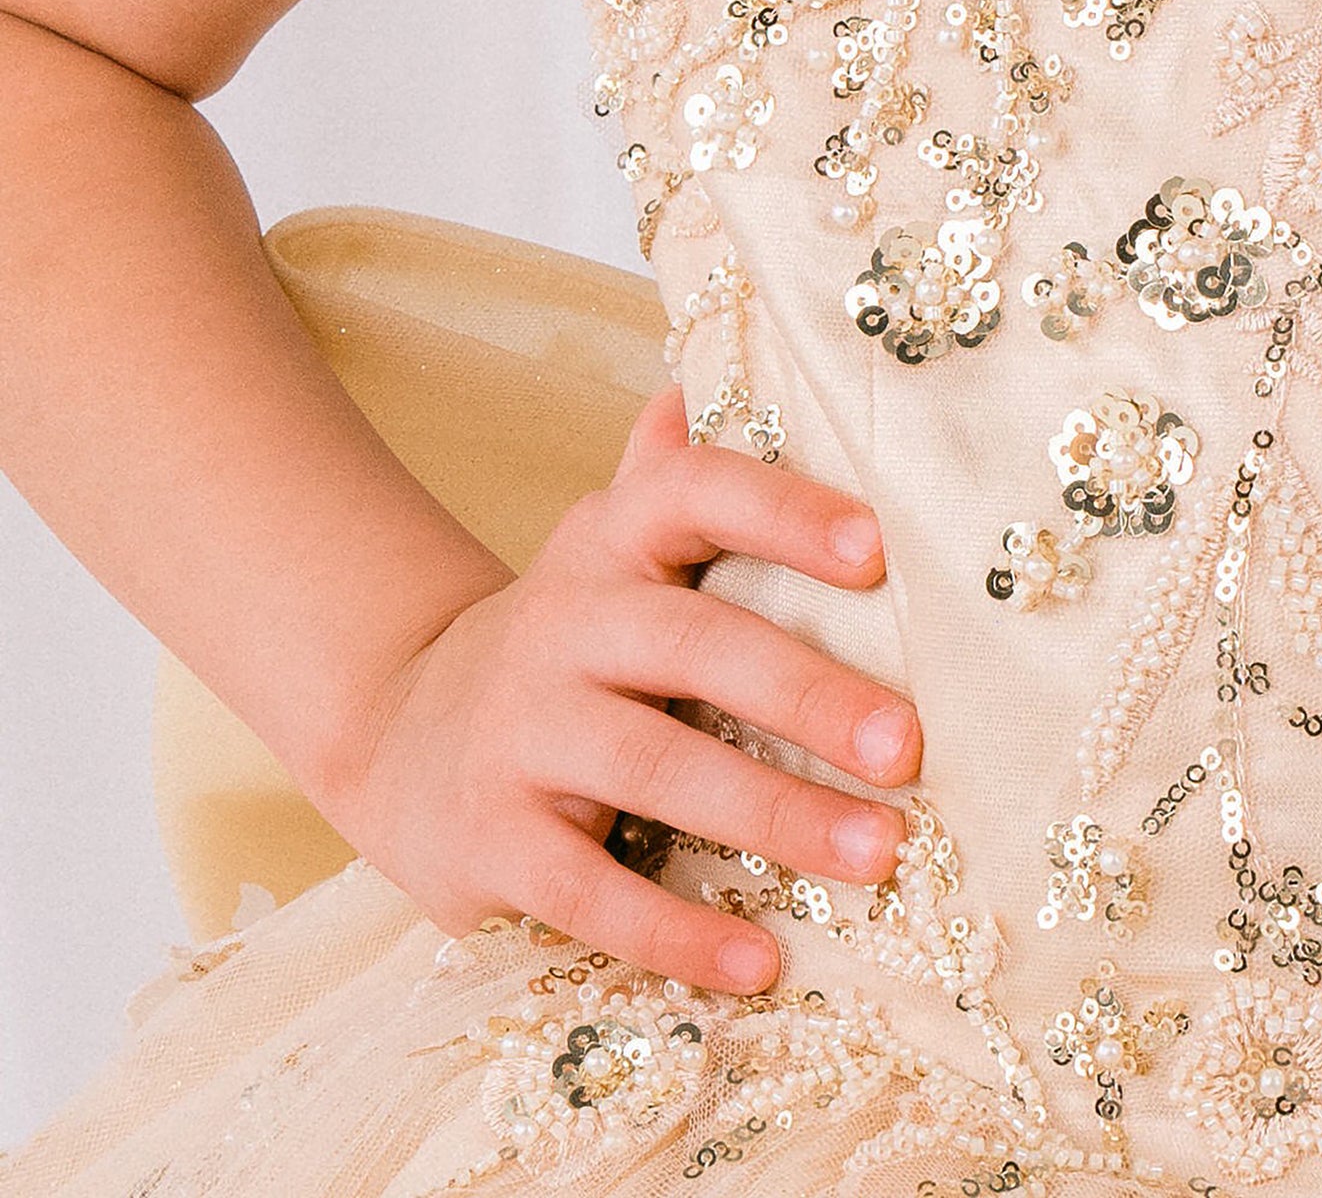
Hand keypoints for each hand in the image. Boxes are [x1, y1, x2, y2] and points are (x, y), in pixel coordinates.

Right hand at [322, 383, 920, 994]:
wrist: (396, 732)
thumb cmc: (563, 641)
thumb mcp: (608, 550)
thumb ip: (665, 475)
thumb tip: (701, 378)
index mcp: (608, 547)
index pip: (691, 495)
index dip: (779, 512)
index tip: (876, 548)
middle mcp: (562, 626)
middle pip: (692, 644)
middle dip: (805, 692)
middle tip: (908, 746)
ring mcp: (518, 735)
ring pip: (654, 769)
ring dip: (772, 814)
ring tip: (877, 854)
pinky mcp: (489, 841)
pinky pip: (590, 892)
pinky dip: (677, 931)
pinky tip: (762, 960)